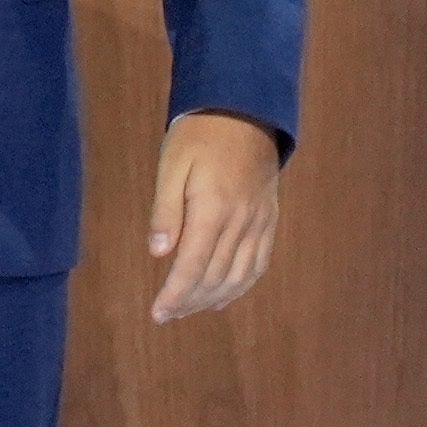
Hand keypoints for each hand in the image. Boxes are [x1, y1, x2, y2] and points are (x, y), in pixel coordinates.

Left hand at [145, 110, 283, 323]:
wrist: (246, 111)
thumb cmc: (200, 136)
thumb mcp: (172, 165)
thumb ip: (166, 210)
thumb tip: (159, 253)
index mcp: (213, 208)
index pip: (193, 265)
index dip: (175, 294)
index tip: (158, 314)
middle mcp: (240, 221)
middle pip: (215, 276)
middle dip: (189, 301)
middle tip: (167, 315)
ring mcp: (259, 222)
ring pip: (239, 275)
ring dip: (212, 298)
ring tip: (189, 309)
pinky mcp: (269, 220)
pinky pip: (259, 263)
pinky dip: (241, 286)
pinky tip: (223, 295)